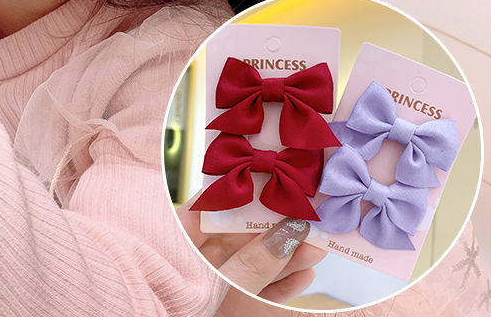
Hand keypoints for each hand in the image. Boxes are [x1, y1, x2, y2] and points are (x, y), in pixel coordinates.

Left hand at [176, 199, 325, 304]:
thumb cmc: (172, 304)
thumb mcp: (220, 284)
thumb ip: (253, 263)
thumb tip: (288, 232)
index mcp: (177, 240)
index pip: (213, 206)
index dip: (248, 195)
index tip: (279, 185)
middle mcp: (192, 258)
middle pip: (240, 237)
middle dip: (277, 230)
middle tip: (310, 218)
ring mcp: (209, 284)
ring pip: (253, 265)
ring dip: (286, 258)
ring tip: (317, 248)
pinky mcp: (224, 306)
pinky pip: (254, 292)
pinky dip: (279, 286)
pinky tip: (305, 276)